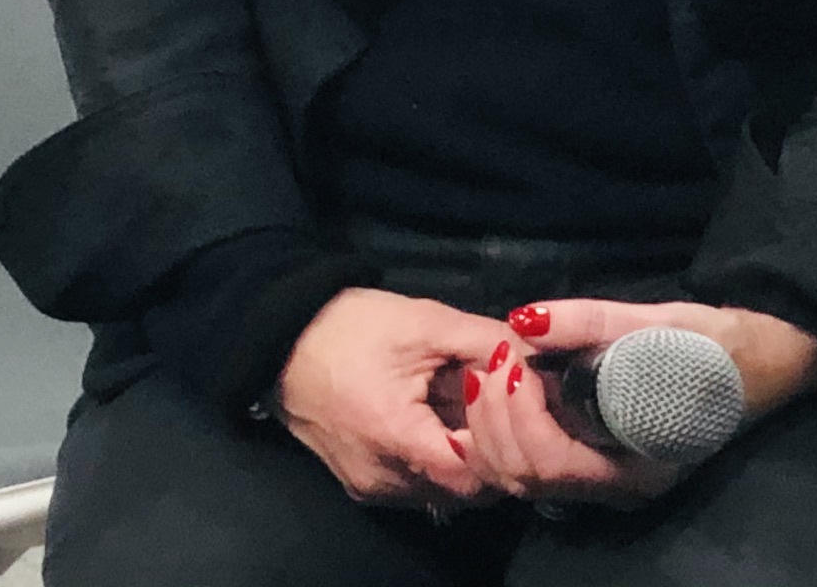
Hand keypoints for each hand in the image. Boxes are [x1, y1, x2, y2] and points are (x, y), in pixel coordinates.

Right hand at [273, 287, 503, 509]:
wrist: (274, 335)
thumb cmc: (347, 326)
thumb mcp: (424, 322)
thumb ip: (488, 342)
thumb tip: (542, 358)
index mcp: (397, 438)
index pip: (480, 475)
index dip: (502, 443)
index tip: (504, 406)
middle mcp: (384, 479)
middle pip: (466, 491)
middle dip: (488, 452)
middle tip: (487, 406)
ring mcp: (371, 488)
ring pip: (443, 494)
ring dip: (461, 460)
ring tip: (455, 411)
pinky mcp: (360, 486)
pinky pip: (415, 488)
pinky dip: (432, 463)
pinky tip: (428, 424)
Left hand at [458, 297, 816, 509]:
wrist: (757, 359)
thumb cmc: (713, 346)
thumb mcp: (655, 324)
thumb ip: (587, 323)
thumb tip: (523, 322)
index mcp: (640, 465)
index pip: (552, 463)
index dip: (518, 412)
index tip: (515, 358)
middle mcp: (619, 484)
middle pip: (526, 477)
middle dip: (494, 417)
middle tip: (496, 360)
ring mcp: (604, 475)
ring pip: (522, 476)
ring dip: (491, 423)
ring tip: (494, 368)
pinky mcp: (593, 457)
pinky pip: (533, 461)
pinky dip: (503, 428)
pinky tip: (501, 384)